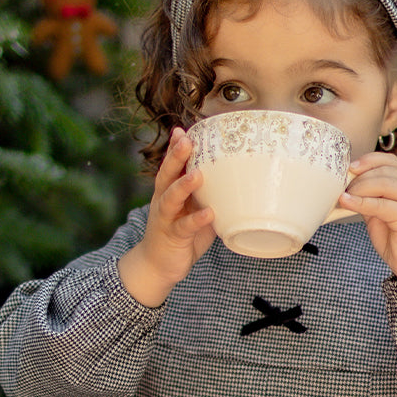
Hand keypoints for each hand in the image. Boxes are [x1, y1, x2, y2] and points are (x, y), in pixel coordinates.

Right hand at [119, 128, 214, 305]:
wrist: (158, 266)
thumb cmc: (181, 235)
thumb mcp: (194, 211)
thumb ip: (209, 196)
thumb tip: (237, 182)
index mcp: (169, 192)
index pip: (171, 166)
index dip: (175, 149)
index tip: (183, 130)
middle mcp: (163, 201)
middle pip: (167, 174)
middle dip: (176, 157)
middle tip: (186, 140)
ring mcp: (166, 218)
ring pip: (171, 197)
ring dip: (184, 185)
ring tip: (198, 175)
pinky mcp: (172, 237)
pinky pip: (184, 227)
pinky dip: (196, 220)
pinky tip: (209, 213)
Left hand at [339, 152, 396, 278]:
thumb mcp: (380, 215)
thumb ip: (370, 198)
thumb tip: (347, 186)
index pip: (391, 162)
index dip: (370, 160)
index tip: (350, 167)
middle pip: (387, 170)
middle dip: (361, 176)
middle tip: (343, 187)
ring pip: (386, 183)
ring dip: (360, 187)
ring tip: (344, 196)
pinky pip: (382, 204)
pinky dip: (361, 202)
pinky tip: (347, 202)